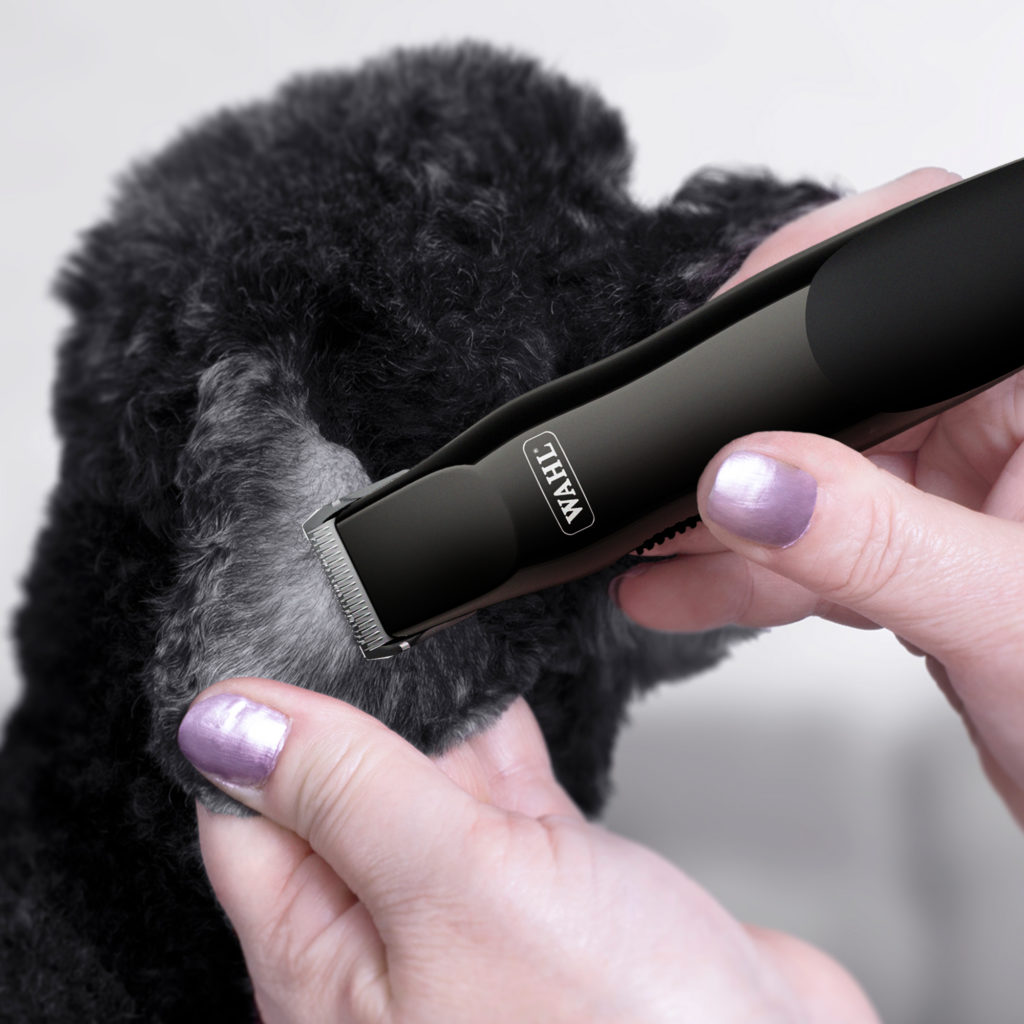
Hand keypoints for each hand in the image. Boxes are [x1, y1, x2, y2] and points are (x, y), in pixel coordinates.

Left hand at [179, 680, 878, 1022]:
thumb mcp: (453, 887)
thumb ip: (344, 792)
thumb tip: (226, 723)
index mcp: (328, 965)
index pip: (246, 819)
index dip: (255, 725)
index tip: (276, 638)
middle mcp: (393, 943)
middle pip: (337, 793)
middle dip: (353, 710)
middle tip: (357, 616)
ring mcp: (478, 911)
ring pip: (424, 785)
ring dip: (431, 717)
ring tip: (425, 633)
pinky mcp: (553, 887)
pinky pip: (502, 795)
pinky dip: (496, 737)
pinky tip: (497, 686)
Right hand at [613, 167, 1023, 827]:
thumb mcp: (1001, 616)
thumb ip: (872, 541)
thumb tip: (748, 479)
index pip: (904, 311)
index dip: (797, 333)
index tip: (710, 388)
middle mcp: (1002, 421)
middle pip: (840, 395)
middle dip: (740, 446)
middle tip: (667, 484)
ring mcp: (960, 485)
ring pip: (816, 477)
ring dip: (726, 525)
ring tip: (648, 549)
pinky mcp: (924, 548)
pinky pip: (820, 541)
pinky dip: (752, 571)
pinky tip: (682, 586)